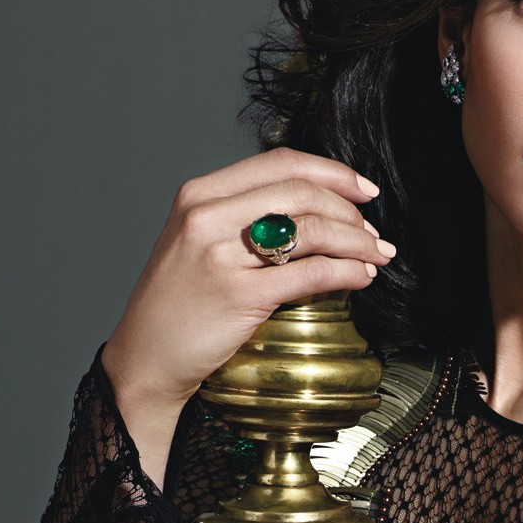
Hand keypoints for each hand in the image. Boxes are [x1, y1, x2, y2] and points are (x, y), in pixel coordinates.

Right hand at [100, 147, 394, 484]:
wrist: (145, 358)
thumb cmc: (178, 305)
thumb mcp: (196, 241)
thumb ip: (241, 217)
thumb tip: (314, 208)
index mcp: (199, 195)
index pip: (280, 163)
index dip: (332, 172)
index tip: (364, 190)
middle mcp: (206, 217)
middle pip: (301, 192)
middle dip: (351, 211)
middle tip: (375, 233)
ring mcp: (222, 256)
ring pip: (311, 230)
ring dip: (357, 242)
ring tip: (377, 256)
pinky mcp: (240, 296)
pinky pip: (311, 274)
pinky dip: (346, 273)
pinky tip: (361, 278)